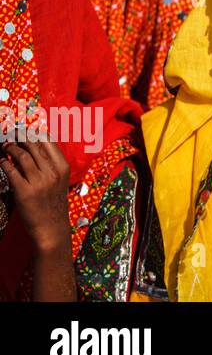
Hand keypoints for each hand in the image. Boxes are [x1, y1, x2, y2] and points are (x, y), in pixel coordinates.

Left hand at [2, 137, 71, 252]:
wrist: (51, 227)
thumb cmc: (53, 203)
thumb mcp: (59, 181)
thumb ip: (50, 164)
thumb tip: (34, 148)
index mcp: (62, 167)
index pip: (48, 142)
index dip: (35, 132)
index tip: (26, 128)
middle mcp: (52, 172)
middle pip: (33, 146)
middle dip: (20, 138)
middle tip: (11, 135)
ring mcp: (38, 182)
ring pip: (22, 156)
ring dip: (10, 148)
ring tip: (5, 146)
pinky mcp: (24, 191)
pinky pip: (11, 171)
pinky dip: (4, 163)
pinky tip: (2, 162)